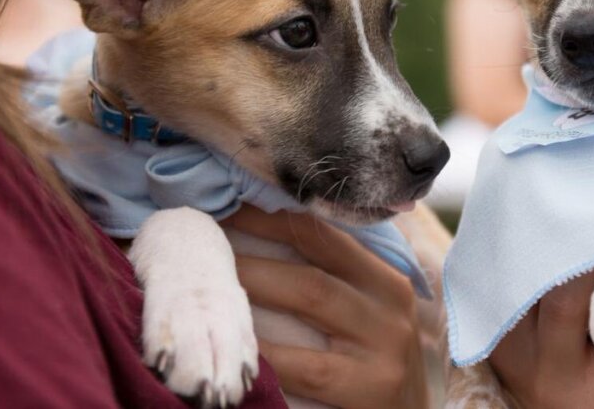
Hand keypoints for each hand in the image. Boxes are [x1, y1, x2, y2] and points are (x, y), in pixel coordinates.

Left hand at [222, 206, 427, 408]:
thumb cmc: (375, 365)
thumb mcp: (369, 316)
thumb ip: (335, 281)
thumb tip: (262, 236)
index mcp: (386, 279)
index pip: (323, 234)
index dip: (270, 218)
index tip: (225, 205)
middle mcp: (390, 304)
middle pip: (310, 265)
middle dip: (251, 254)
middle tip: (202, 245)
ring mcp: (385, 347)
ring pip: (310, 297)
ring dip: (253, 287)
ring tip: (209, 284)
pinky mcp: (371, 389)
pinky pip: (307, 367)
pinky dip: (268, 353)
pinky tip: (237, 345)